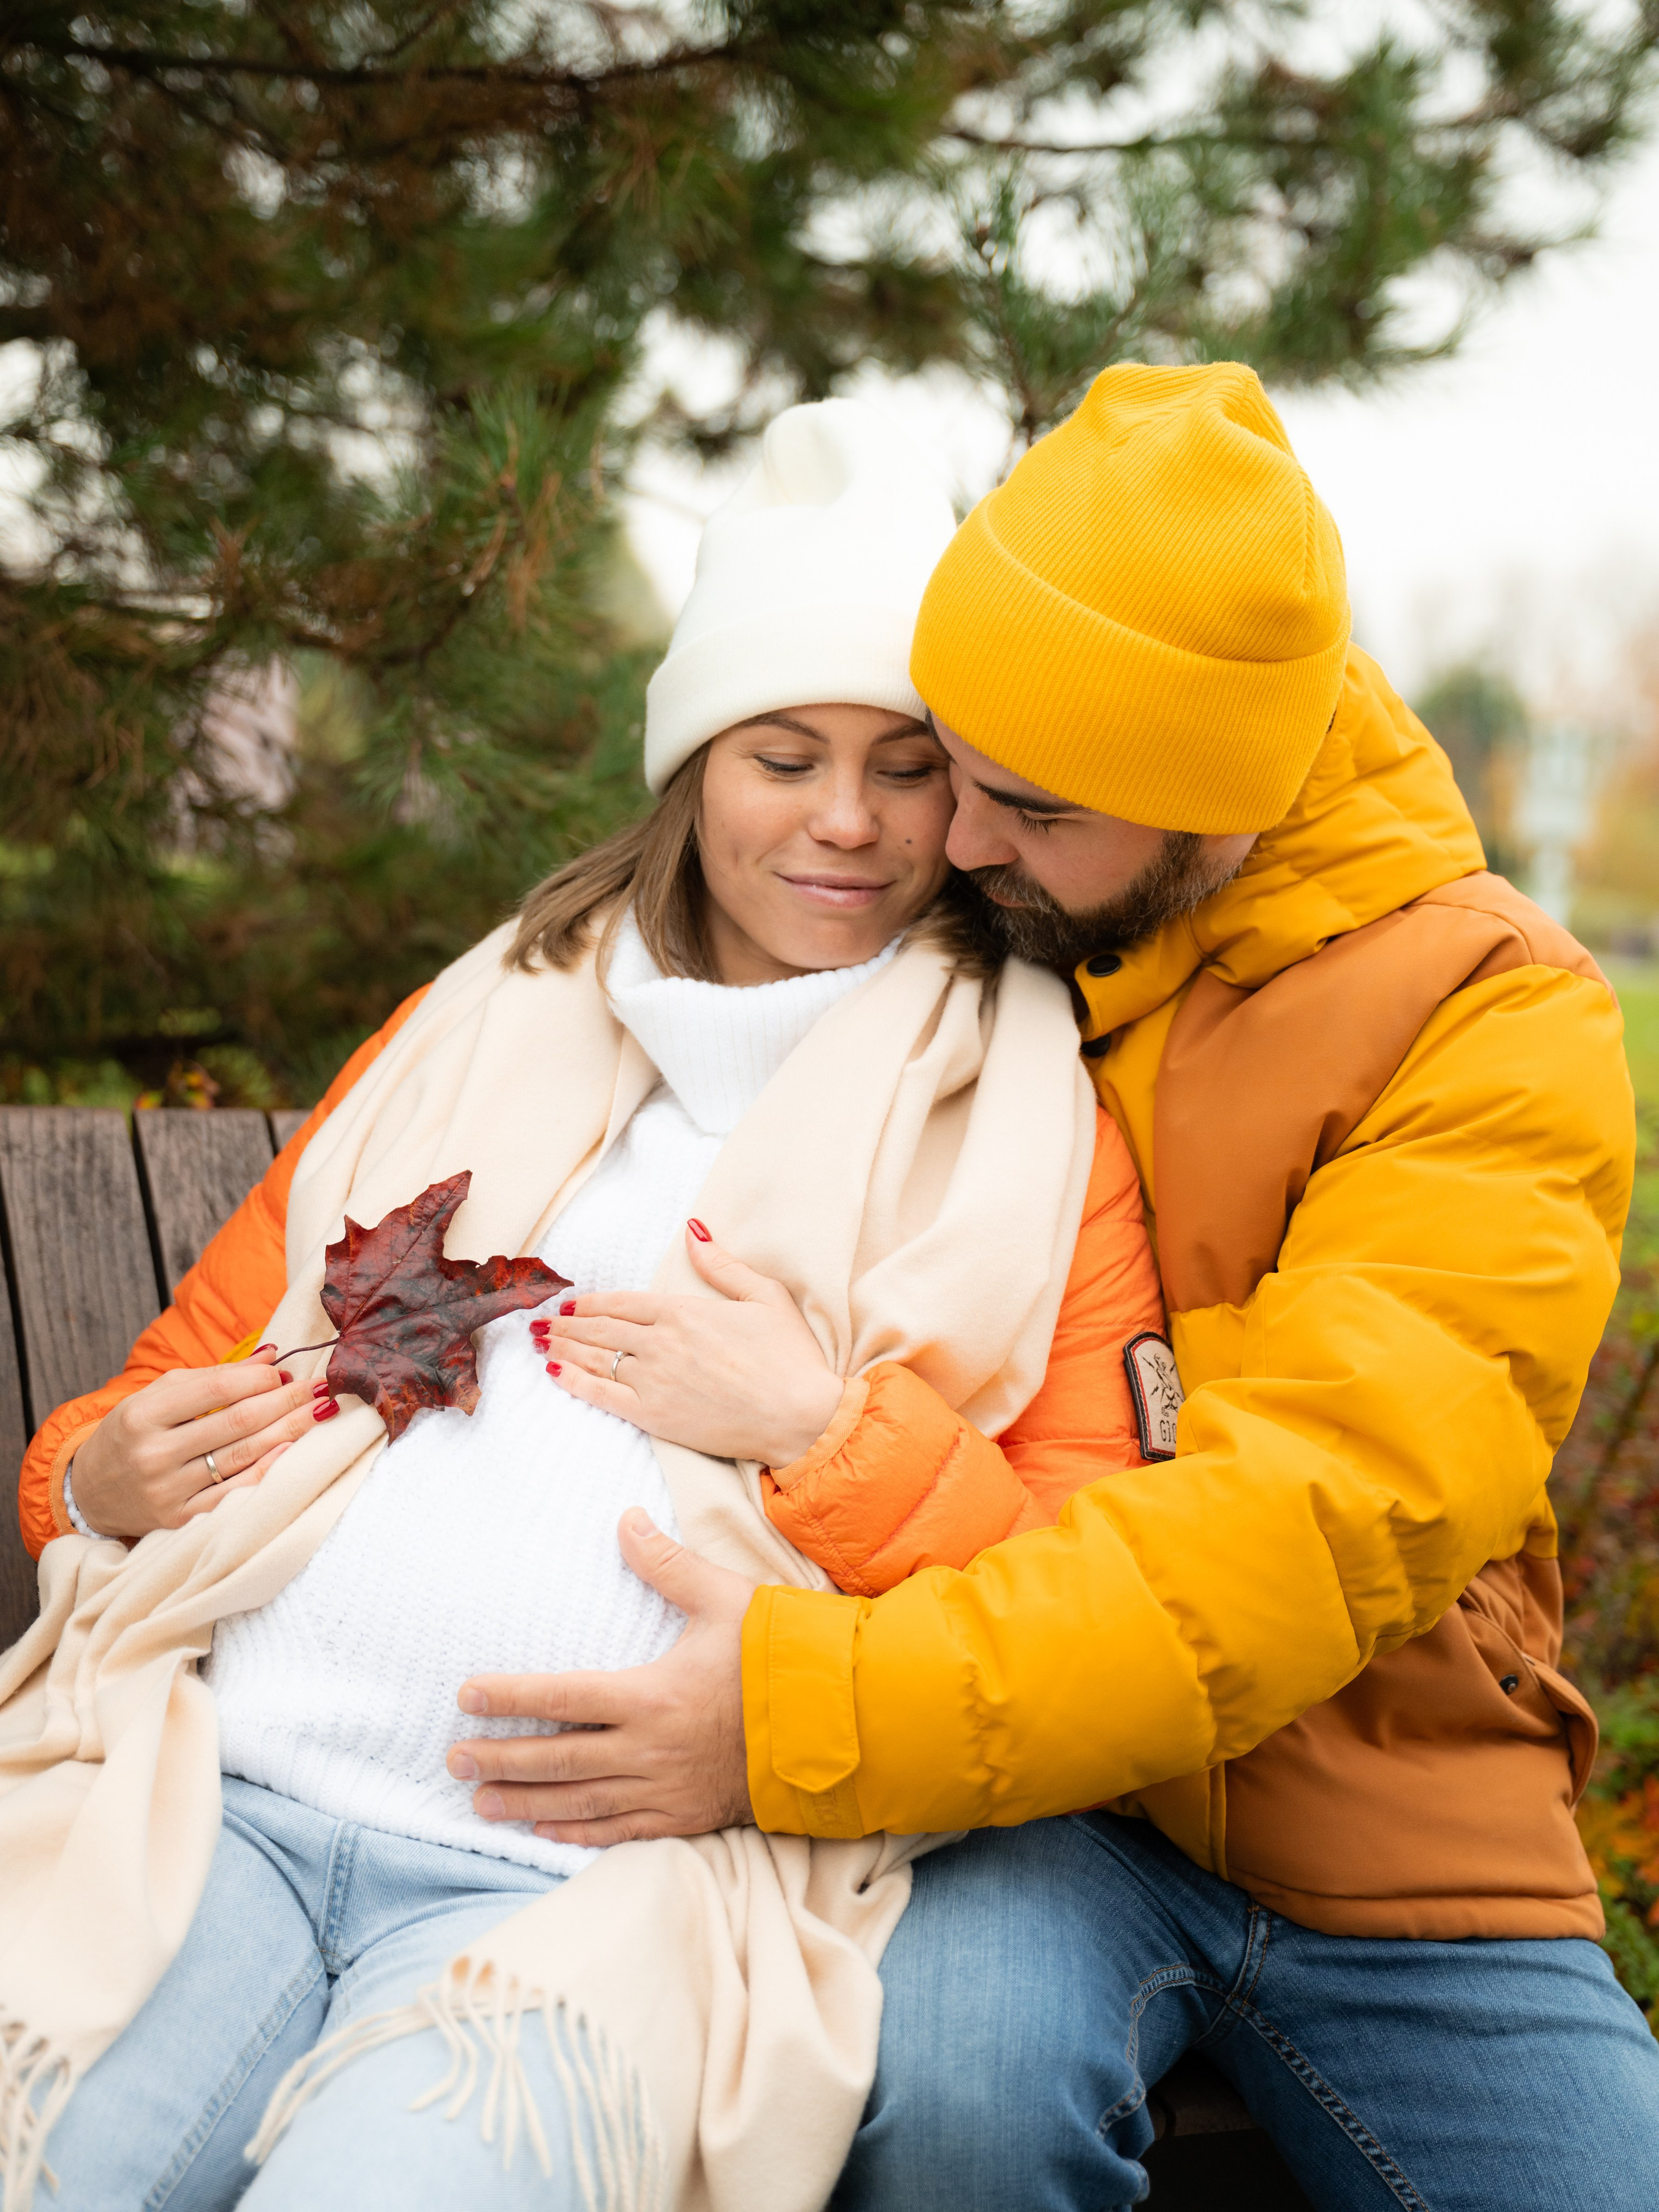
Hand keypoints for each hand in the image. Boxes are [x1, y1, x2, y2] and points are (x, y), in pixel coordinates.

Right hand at [70, 1351, 335, 1540]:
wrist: (92, 1491)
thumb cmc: (134, 1432)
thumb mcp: (160, 1395)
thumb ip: (214, 1376)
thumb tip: (271, 1357)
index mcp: (144, 1415)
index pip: (216, 1390)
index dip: (258, 1379)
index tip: (285, 1373)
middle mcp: (154, 1454)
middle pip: (237, 1423)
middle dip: (285, 1403)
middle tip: (319, 1389)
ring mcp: (167, 1491)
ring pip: (242, 1457)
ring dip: (288, 1432)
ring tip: (318, 1413)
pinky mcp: (180, 1520)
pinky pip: (235, 1493)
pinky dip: (267, 1469)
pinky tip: (292, 1450)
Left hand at [448, 1510, 755, 1844]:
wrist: (837, 1724)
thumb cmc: (779, 1656)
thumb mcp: (725, 1598)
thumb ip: (668, 1564)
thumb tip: (625, 1520)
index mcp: (653, 1695)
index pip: (562, 1697)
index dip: (509, 1698)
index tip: (466, 1697)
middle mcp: (651, 1750)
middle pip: (559, 1759)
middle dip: (500, 1760)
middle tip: (454, 1760)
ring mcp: (667, 1790)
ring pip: (581, 1803)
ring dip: (526, 1803)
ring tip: (482, 1803)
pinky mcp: (687, 1817)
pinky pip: (620, 1831)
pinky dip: (578, 1834)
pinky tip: (547, 1833)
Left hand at [536, 1220, 843, 1467]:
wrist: (800, 1415)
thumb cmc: (790, 1356)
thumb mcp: (765, 1296)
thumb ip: (722, 1264)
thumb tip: (693, 1229)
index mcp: (684, 1310)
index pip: (622, 1302)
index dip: (590, 1303)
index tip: (569, 1303)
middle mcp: (660, 1342)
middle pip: (600, 1328)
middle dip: (566, 1325)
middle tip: (540, 1323)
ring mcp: (653, 1380)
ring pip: (594, 1358)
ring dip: (563, 1348)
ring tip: (540, 1344)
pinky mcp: (654, 1416)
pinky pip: (602, 1395)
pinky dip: (574, 1382)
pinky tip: (555, 1373)